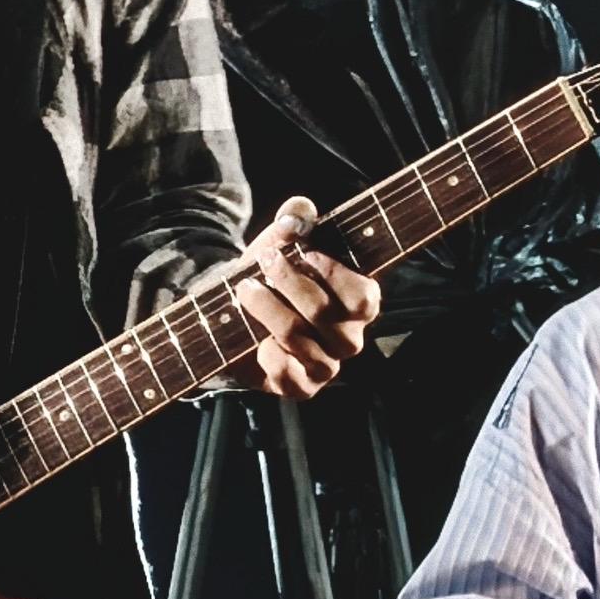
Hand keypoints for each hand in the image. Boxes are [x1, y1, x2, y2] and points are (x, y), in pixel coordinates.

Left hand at [230, 196, 381, 401]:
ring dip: (267, 309)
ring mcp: (325, 367)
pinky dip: (263, 349)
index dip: (334, 274)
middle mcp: (348, 339)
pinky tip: (251, 335)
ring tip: (245, 289)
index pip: (363, 297)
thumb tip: (298, 211)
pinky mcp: (299, 388)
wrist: (236, 312)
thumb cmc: (270, 275)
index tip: (306, 252)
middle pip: (326, 315)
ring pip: (299, 338)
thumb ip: (293, 221)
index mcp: (358, 304)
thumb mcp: (280, 243)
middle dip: (291, 283)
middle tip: (266, 260)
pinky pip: (283, 371)